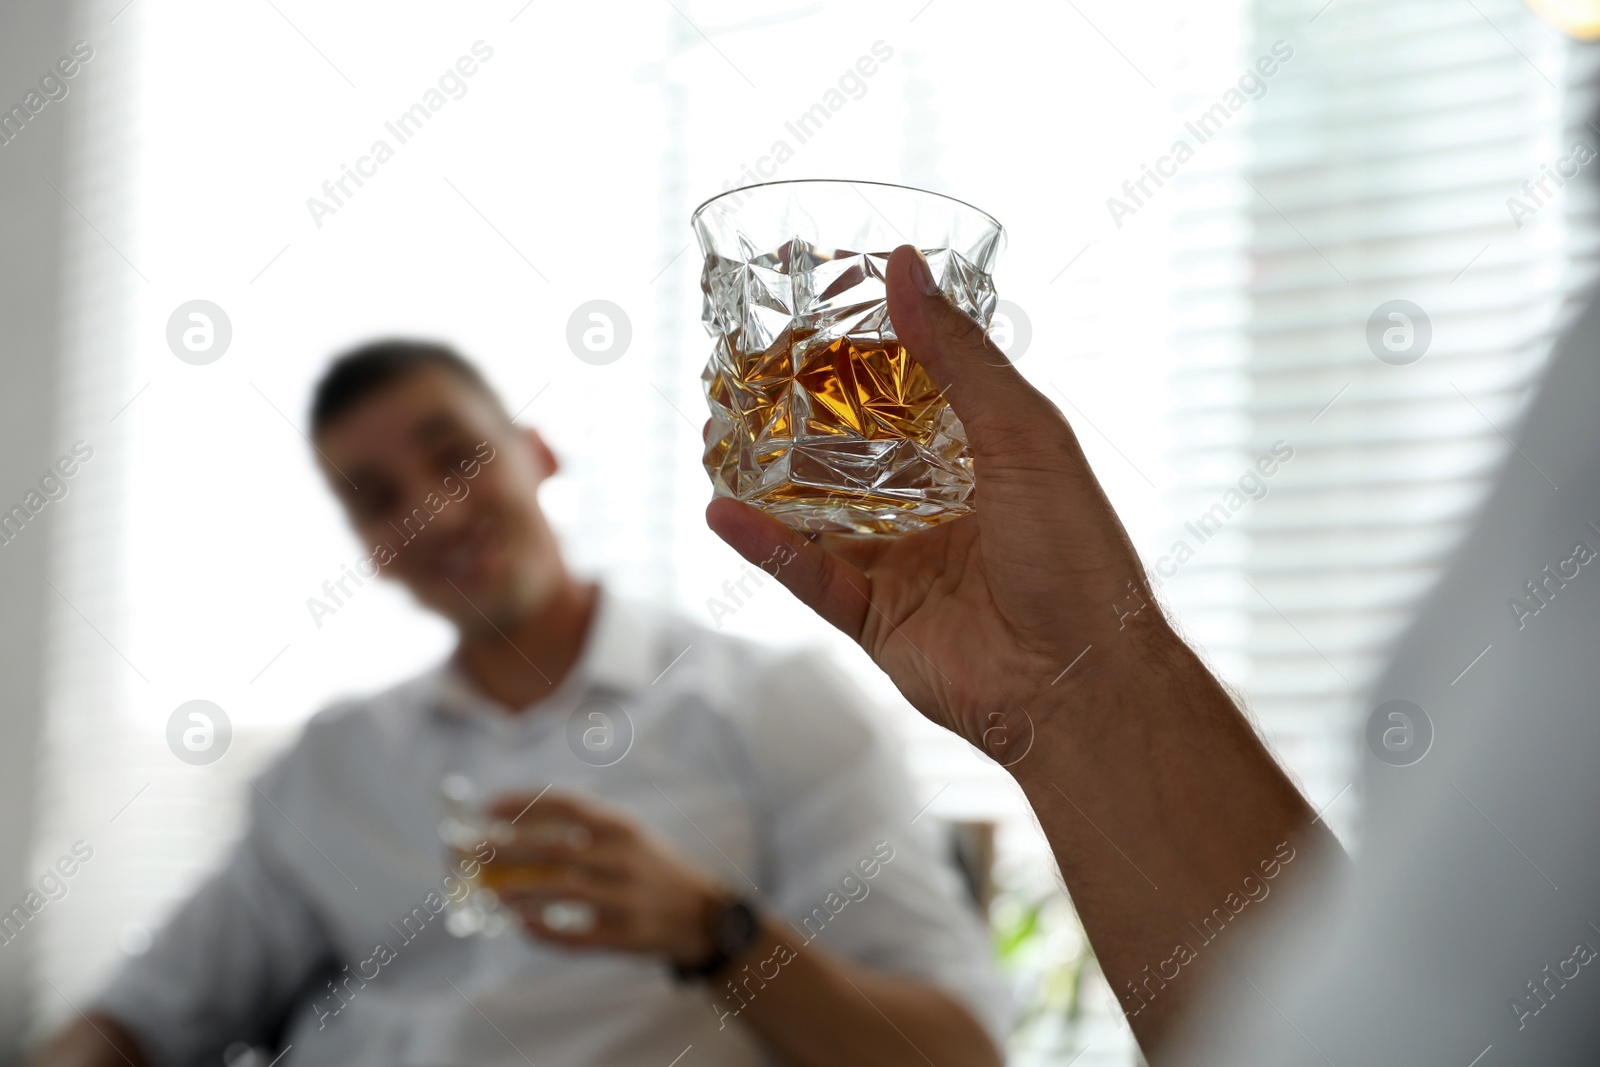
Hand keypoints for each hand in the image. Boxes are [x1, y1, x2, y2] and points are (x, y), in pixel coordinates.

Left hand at [484, 792, 725, 965]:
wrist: (701, 913)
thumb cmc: (648, 867)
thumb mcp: (627, 835)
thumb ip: (582, 829)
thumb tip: (514, 827)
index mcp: (622, 826)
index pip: (566, 806)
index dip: (523, 804)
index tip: (486, 807)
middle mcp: (625, 858)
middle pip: (555, 851)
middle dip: (506, 850)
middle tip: (470, 851)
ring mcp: (627, 898)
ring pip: (563, 894)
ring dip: (519, 894)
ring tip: (488, 894)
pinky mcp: (628, 935)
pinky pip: (579, 936)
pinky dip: (546, 932)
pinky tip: (521, 927)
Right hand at [706, 244, 1164, 756]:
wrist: (1081, 682)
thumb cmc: (1076, 554)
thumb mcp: (1024, 433)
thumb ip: (958, 355)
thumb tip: (905, 266)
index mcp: (980, 457)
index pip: (904, 396)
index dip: (853, 363)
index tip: (800, 324)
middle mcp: (937, 506)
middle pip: (849, 455)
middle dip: (793, 422)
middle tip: (737, 383)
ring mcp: (903, 564)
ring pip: (817, 515)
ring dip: (765, 480)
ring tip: (711, 437)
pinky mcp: (875, 619)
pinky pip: (809, 577)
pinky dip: (765, 546)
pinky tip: (722, 511)